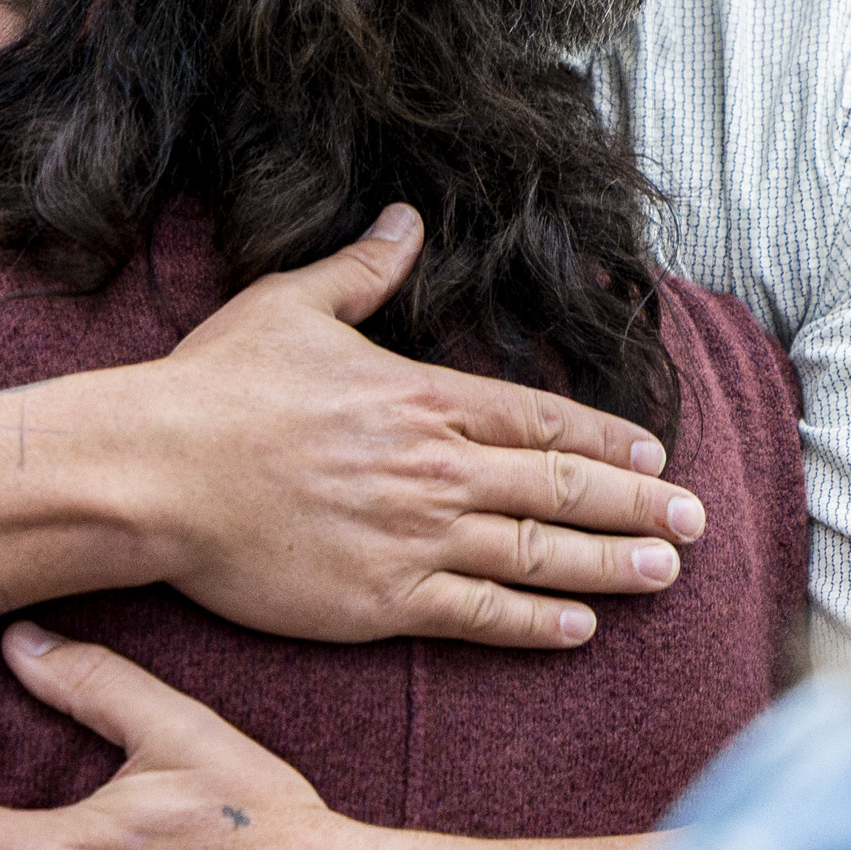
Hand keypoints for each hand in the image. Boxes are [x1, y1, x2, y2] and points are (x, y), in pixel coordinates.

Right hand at [119, 204, 706, 648]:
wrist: (154, 473)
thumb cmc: (215, 387)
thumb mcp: (292, 304)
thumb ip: (362, 269)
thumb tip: (405, 221)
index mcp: (423, 397)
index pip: (541, 419)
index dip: (607, 438)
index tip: (656, 452)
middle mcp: (436, 468)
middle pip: (562, 488)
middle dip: (639, 504)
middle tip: (696, 521)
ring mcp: (414, 538)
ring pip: (538, 555)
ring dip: (611, 565)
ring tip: (665, 571)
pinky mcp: (381, 601)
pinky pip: (479, 616)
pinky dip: (536, 624)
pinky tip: (579, 629)